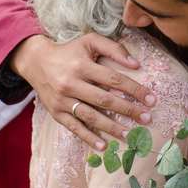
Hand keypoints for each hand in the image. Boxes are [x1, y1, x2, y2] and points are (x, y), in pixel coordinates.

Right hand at [11, 33, 155, 150]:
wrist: (36, 62)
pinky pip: (74, 127)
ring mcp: (62, 100)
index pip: (113, 79)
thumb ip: (114, 49)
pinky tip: (103, 145)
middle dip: (128, 110)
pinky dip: (88, 138)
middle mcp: (71, 84)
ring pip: (90, 116)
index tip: (151, 99)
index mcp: (82, 66)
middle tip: (146, 118)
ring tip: (129, 135)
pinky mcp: (56, 113)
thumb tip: (136, 64)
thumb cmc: (69, 52)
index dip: (134, 90)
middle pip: (104, 100)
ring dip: (111, 127)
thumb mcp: (89, 42)